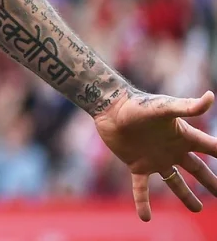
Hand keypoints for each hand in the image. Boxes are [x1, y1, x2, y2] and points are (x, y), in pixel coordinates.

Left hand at [94, 89, 216, 220]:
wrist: (109, 107)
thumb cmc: (137, 105)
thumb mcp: (164, 107)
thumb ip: (187, 106)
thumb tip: (211, 97)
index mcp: (182, 136)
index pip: (210, 148)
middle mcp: (172, 149)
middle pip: (197, 169)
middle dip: (210, 182)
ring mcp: (155, 158)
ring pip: (174, 181)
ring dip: (185, 195)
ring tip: (197, 209)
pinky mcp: (136, 165)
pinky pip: (141, 188)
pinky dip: (142, 202)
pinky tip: (145, 218)